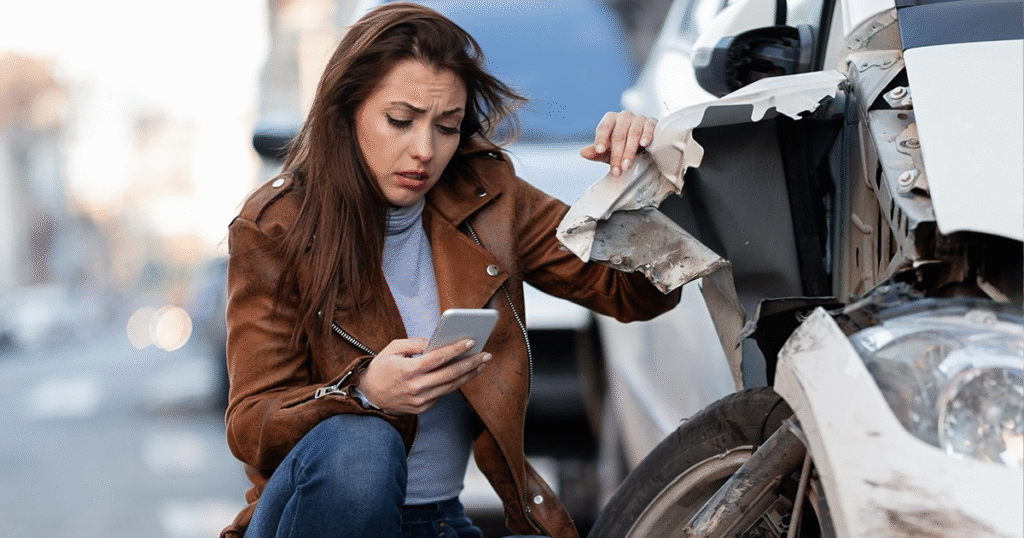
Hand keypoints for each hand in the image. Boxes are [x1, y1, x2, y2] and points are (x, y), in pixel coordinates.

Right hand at [356, 337, 490, 414]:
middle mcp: (416, 387)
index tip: (471, 342)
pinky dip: (454, 384)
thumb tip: (436, 343)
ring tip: (481, 364)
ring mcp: (420, 400)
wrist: (369, 396)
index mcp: (408, 370)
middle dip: (470, 363)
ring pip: (450, 387)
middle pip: (450, 374)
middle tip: (486, 355)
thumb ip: (415, 344)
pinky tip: (464, 374)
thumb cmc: (381, 368)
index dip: (455, 350)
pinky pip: (442, 394)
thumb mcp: (392, 349)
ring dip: (468, 375)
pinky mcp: (422, 408)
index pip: (437, 358)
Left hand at [580, 111, 656, 175]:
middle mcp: (623, 116)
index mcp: (610, 119)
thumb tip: (583, 153)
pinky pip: (649, 127)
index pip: (603, 128)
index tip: (599, 150)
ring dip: (629, 151)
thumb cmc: (623, 146)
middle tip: (616, 170)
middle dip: (617, 155)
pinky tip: (644, 144)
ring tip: (627, 165)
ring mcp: (638, 118)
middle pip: (618, 135)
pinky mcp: (651, 122)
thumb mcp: (608, 151)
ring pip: (633, 133)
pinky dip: (646, 135)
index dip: (601, 139)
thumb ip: (596, 153)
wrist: (643, 143)